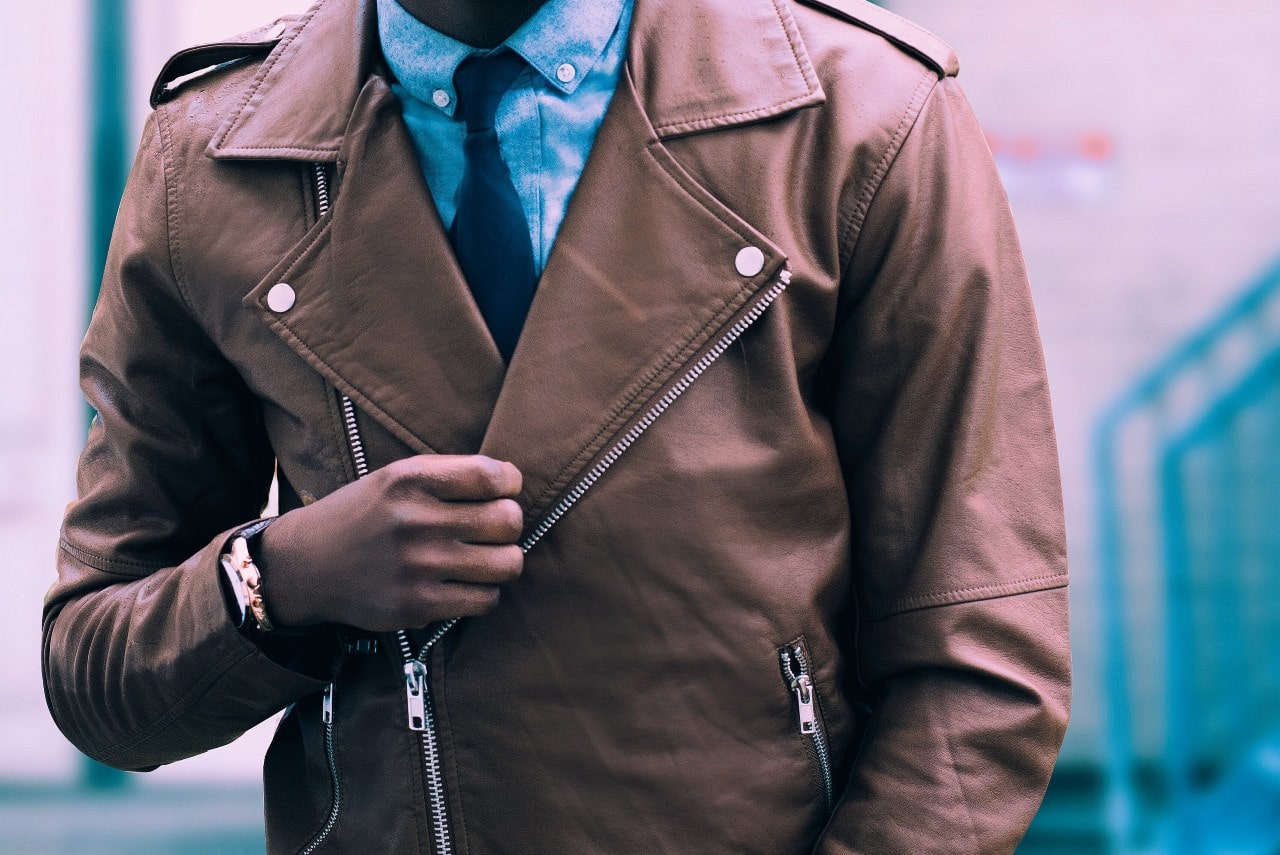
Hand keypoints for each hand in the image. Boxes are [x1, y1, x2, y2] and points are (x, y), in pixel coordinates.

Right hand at [255, 455, 523, 630]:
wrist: (306, 566)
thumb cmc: (364, 516)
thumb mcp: (396, 477)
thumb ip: (449, 476)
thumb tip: (513, 485)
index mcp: (411, 480)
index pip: (491, 476)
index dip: (510, 483)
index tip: (502, 491)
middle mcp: (415, 520)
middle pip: (508, 520)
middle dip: (509, 523)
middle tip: (494, 528)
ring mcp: (417, 566)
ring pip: (507, 563)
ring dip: (504, 560)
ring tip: (487, 557)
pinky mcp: (417, 605)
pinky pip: (486, 599)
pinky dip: (485, 592)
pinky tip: (468, 583)